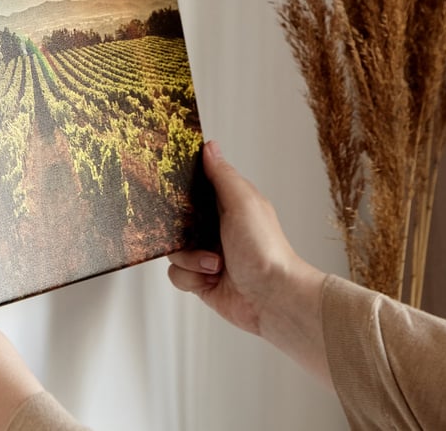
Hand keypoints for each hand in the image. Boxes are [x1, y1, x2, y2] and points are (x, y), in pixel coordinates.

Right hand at [167, 141, 330, 384]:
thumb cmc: (265, 250)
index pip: (195, 189)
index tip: (171, 191)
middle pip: (177, 221)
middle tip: (193, 233)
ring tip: (215, 264)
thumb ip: (222, 176)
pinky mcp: (201, 281)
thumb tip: (209, 146)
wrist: (273, 299)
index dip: (181, 190)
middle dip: (180, 230)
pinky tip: (211, 279)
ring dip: (190, 258)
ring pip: (174, 250)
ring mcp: (207, 256)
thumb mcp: (243, 203)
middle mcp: (216, 229)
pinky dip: (191, 278)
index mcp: (228, 206)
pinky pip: (177, 274)